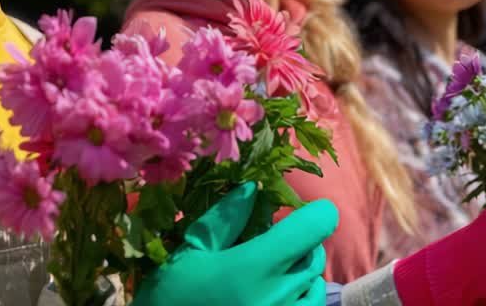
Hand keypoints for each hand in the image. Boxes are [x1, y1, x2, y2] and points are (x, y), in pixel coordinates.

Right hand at [131, 182, 336, 305]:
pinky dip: (301, 296)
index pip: (314, 227)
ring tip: (271, 271)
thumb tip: (252, 190)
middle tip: (268, 241)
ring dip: (300, 269)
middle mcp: (279, 294)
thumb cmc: (170, 298)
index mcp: (254, 267)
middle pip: (315, 252)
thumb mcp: (189, 254)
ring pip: (316, 282)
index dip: (312, 212)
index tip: (293, 212)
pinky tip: (274, 295)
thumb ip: (224, 220)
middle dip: (299, 240)